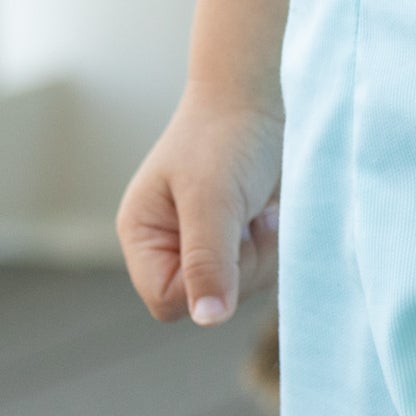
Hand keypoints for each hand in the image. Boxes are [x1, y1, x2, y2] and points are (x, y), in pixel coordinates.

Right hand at [117, 91, 283, 326]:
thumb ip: (207, 259)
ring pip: (240, 289)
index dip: (203, 283)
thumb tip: (207, 318)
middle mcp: (169, 244)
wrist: (262, 96)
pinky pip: (261, 271)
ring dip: (262, 252)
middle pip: (208, 299)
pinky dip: (274, 245)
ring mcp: (205, 243)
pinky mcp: (238, 239)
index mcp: (142, 233)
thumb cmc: (226, 136)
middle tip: (249, 216)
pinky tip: (269, 211)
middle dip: (240, 264)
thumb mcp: (213, 197)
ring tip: (259, 208)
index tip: (227, 240)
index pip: (166, 300)